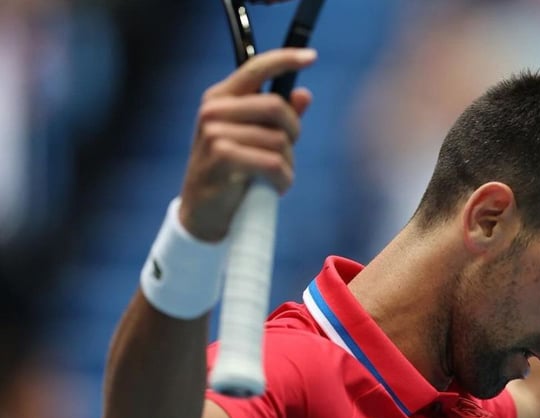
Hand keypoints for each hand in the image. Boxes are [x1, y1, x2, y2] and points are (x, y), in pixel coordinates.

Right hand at [178, 48, 315, 241]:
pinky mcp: (221, 156)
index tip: (312, 57)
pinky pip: (272, 162)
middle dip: (294, 132)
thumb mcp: (253, 141)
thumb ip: (277, 118)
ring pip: (278, 140)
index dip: (286, 59)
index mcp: (221, 98)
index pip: (256, 68)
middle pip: (277, 107)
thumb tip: (304, 94)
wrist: (202, 214)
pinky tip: (275, 187)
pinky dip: (282, 178)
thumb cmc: (231, 175)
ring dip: (288, 164)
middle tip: (288, 154)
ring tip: (276, 177)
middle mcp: (214, 110)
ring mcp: (214, 132)